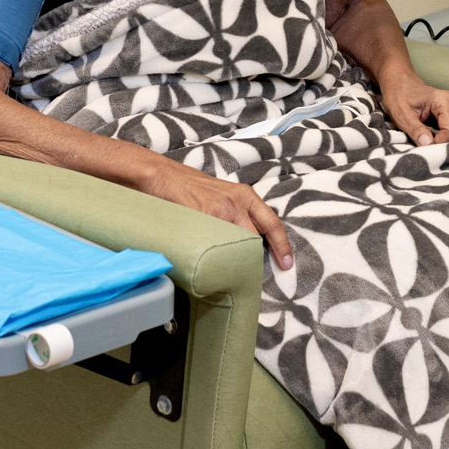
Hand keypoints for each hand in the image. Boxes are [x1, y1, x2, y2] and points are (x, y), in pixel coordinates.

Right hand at [136, 159, 293, 269]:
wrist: (161, 173)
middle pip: (255, 240)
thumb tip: (246, 240)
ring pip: (236, 245)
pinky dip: (211, 255)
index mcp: (244, 195)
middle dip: (253, 259)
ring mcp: (219, 210)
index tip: (287, 263)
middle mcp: (236, 202)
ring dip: (232, 260)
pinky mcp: (201, 217)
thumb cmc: (188, 186)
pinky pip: (213, 244)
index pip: (272, 223)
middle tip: (248, 274)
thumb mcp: (221, 194)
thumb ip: (236, 213)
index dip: (282, 245)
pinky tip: (205, 259)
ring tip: (223, 270)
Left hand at [379, 74, 448, 146]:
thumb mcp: (401, 115)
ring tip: (430, 141)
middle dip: (445, 145)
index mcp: (444, 100)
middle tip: (427, 145)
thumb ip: (416, 130)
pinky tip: (436, 138)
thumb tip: (428, 144)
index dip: (439, 142)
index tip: (424, 144)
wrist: (400, 84)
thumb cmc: (399, 97)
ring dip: (448, 143)